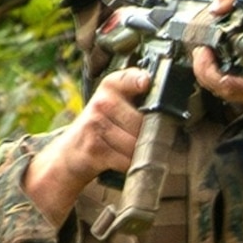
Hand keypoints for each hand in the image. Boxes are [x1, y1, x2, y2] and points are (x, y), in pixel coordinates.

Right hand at [21, 65, 151, 227]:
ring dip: (140, 152)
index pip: (129, 78)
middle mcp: (102, 103)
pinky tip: (123, 160)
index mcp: (111, 86)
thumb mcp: (113, 103)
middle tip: (150, 138)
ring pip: (136, 142)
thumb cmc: (100, 128)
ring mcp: (97, 125)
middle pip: (143, 121)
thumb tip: (173, 107)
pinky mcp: (95, 148)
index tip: (146, 83)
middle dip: (150, 134)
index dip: (140, 80)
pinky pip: (126, 159)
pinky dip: (129, 164)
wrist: (70, 153)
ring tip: (135, 150)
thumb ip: (138, 97)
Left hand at [196, 0, 242, 107]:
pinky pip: (231, 93)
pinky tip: (215, 65)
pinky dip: (219, 79)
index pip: (231, 84)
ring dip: (210, 76)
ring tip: (204, 57)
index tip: (204, 50)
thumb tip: (217, 5)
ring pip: (224, 94)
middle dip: (205, 71)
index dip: (211, 70)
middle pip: (222, 90)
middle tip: (200, 51)